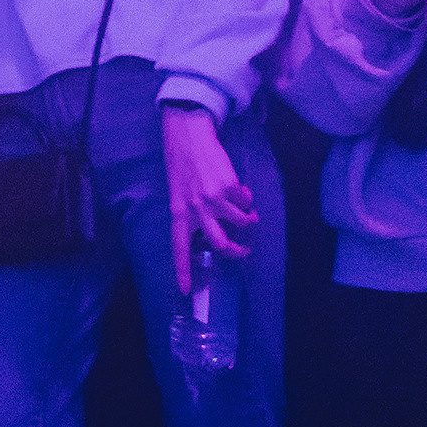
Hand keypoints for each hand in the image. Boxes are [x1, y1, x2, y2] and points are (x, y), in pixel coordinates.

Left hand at [162, 105, 255, 295]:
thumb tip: (217, 228)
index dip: (182, 270)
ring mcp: (212, 199)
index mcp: (178, 212)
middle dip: (236, 252)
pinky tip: (240, 189)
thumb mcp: (180, 192)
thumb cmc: (183, 164)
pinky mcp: (228, 188)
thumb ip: (194, 211)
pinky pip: (245, 201)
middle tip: (243, 251)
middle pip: (220, 243)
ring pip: (240, 223)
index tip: (186, 291)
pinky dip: (247, 198)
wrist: (188, 136)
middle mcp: (195, 209)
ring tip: (247, 212)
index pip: (178, 247)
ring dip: (248, 220)